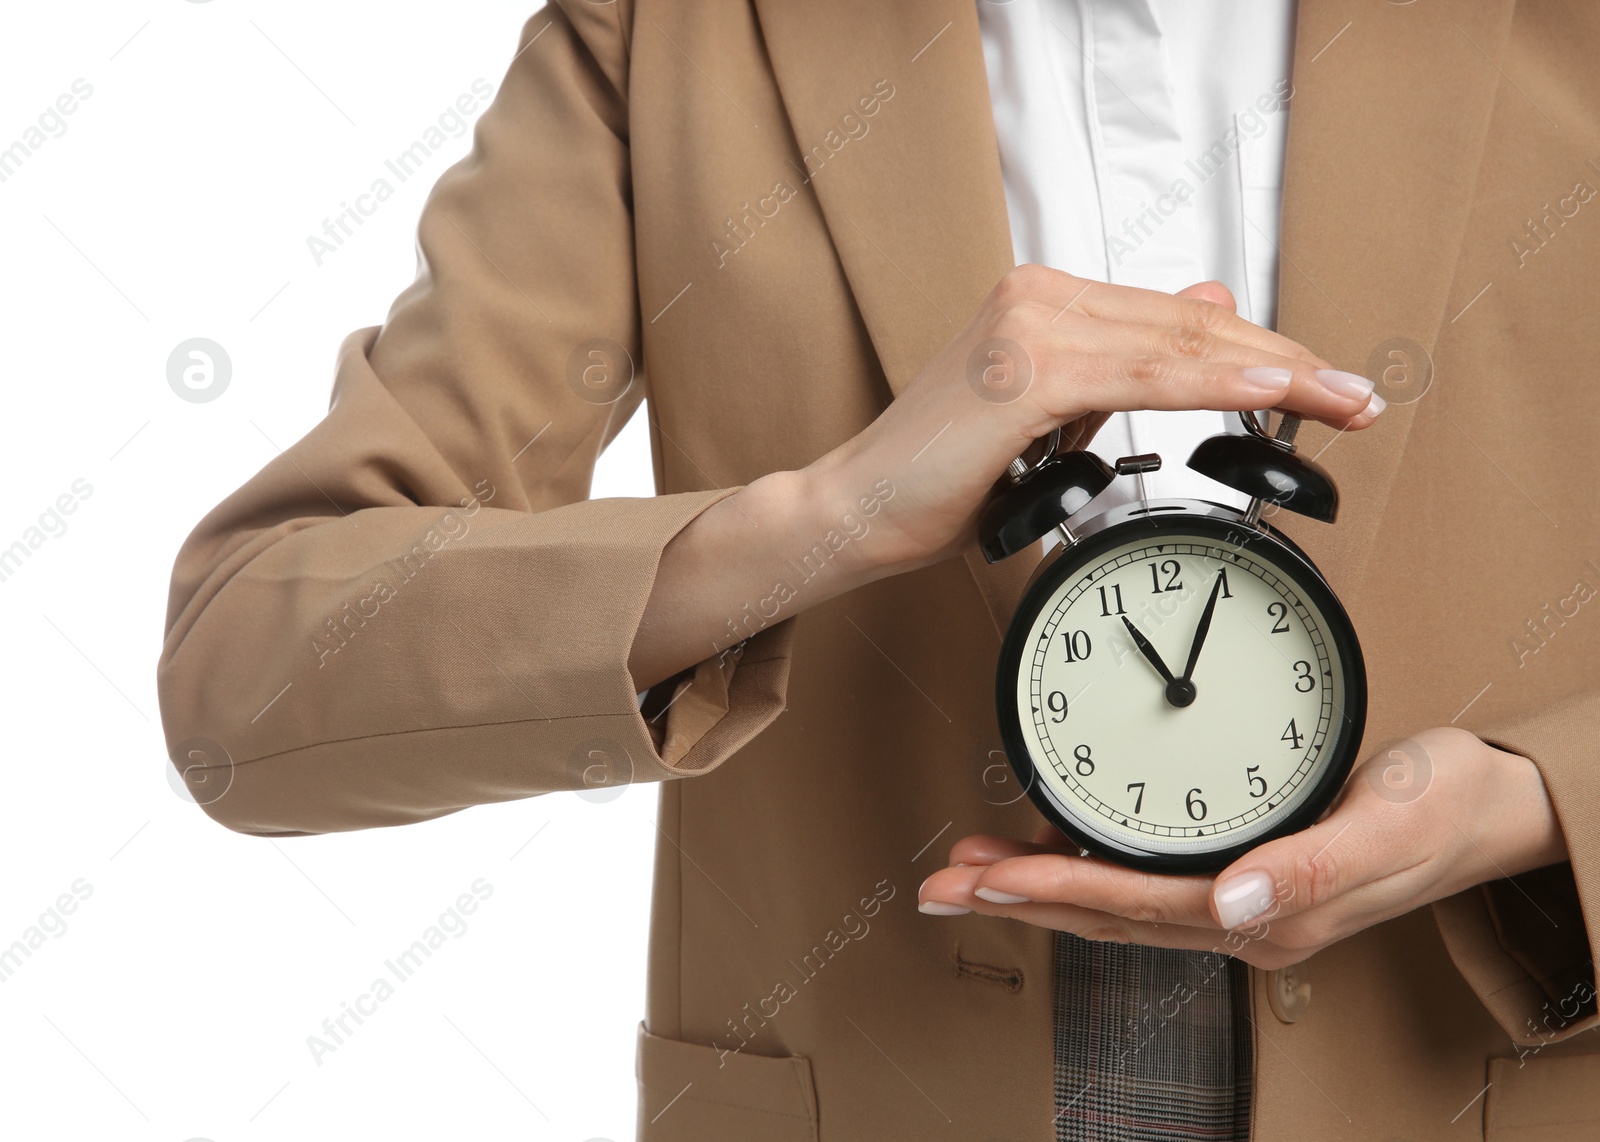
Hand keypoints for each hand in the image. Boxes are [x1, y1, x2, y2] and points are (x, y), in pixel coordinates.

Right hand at [632, 269, 1383, 688]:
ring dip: (1273, 371)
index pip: (1180, 318)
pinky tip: (1272, 393)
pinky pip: (1144, 375)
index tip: (1325, 385)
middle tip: (1357, 394)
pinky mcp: (1022, 371)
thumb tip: (1204, 308)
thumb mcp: (1049, 416)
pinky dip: (1216, 383)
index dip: (1263, 350)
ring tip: (1339, 398)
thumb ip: (1121, 364)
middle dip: (1288, 361)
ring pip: (1181, 341)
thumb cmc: (941, 479)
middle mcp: (1039, 297)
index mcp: (1046, 303)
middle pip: (1193, 322)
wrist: (857, 510)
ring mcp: (1029, 327)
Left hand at [916, 728, 1567, 968]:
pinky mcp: (1237, 868)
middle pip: (1104, 913)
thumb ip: (1315, 869)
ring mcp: (1235, 899)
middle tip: (944, 885)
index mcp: (1267, 913)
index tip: (991, 877)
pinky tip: (1047, 848)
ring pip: (1111, 899)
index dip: (1056, 890)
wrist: (1482, 808)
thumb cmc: (1441, 811)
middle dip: (1017, 899)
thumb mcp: (1389, 827)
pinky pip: (1138, 878)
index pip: (1136, 905)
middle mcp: (1240, 915)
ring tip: (970, 869)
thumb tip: (1238, 900)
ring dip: (1036, 884)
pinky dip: (1082, 866)